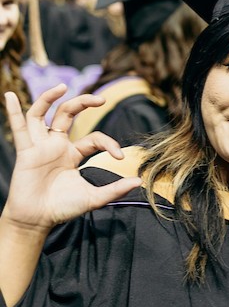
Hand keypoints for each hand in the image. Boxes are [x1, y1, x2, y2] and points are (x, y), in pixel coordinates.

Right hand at [2, 85, 142, 233]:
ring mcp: (40, 146)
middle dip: (83, 102)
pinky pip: (19, 128)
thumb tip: (139, 181)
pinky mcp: (26, 152)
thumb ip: (115, 189)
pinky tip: (10, 95)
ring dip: (48, 98)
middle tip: (101, 99)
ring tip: (61, 86)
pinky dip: (14, 111)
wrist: (37, 221)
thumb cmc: (62, 208)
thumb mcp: (94, 197)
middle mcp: (56, 145)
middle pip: (67, 114)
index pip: (94, 138)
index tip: (120, 156)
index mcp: (73, 153)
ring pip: (41, 114)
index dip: (109, 143)